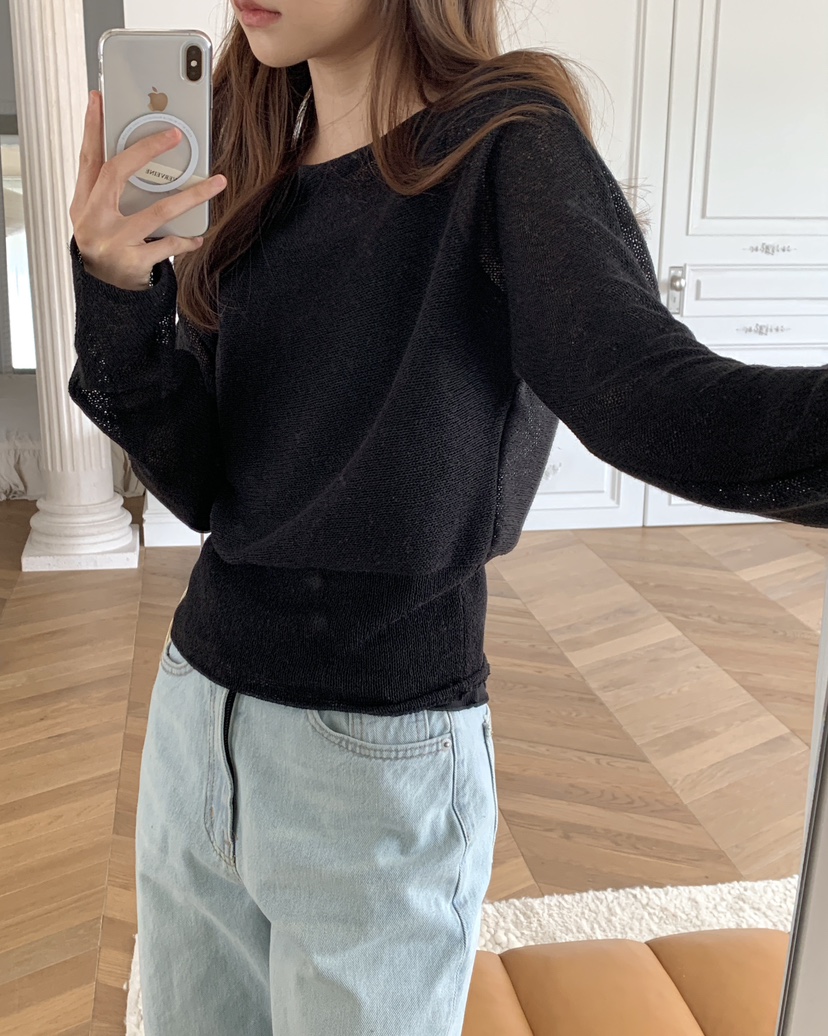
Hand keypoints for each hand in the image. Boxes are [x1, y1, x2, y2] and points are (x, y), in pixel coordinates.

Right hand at [69, 90, 226, 290]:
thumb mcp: (96, 215)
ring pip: (158, 210)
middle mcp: (94, 219)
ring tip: (216, 183)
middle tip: (174, 134)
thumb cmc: (105, 245)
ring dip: (192, 195)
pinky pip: (168, 245)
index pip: (87, 157)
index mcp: (83, 202)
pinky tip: (197, 237)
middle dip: (147, 149)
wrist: (103, 291)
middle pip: (118, 173)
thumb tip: (138, 153)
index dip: (92, 127)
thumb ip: (108, 187)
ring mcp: (113, 241)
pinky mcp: (133, 262)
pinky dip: (186, 240)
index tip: (99, 99)